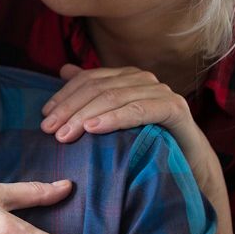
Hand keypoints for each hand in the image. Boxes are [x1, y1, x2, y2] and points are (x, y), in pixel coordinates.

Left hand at [40, 65, 213, 176]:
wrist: (190, 164)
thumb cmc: (147, 141)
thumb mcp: (114, 118)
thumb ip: (92, 92)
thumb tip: (64, 69)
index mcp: (126, 76)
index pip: (88, 79)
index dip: (64, 96)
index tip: (44, 116)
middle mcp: (142, 78)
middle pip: (97, 88)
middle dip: (70, 109)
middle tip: (50, 130)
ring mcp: (160, 91)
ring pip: (114, 97)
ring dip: (85, 115)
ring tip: (66, 134)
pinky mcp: (174, 107)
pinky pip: (138, 110)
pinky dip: (114, 118)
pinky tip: (94, 129)